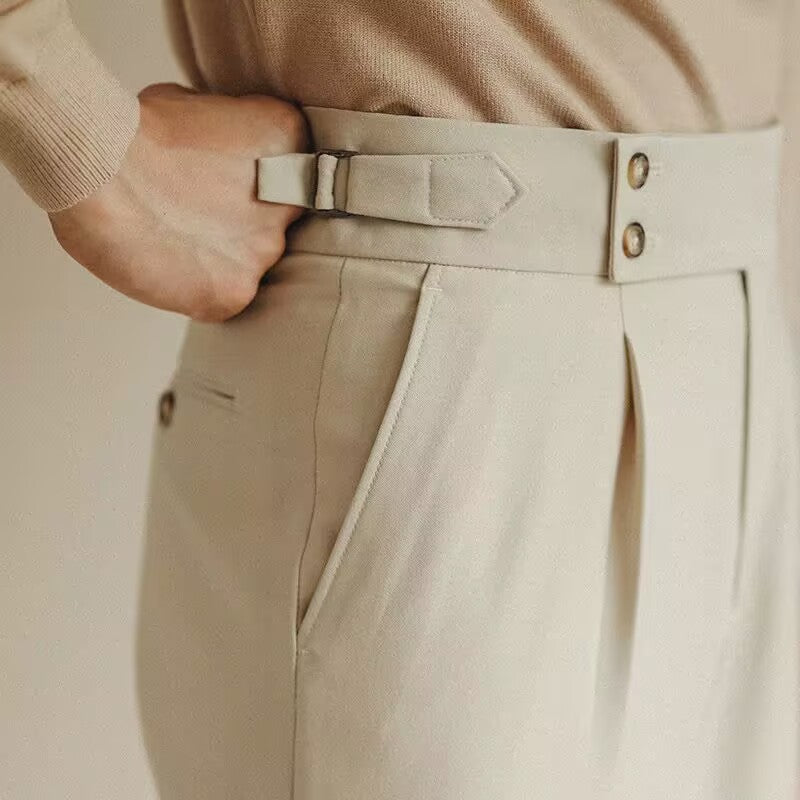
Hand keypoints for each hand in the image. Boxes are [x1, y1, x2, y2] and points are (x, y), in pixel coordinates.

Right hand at [48, 82, 309, 320]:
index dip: (253, 182)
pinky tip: (168, 265)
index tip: (223, 181)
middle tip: (193, 213)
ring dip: (218, 256)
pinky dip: (197, 288)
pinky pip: (223, 298)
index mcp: (289, 144)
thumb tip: (226, 157)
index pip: (292, 174)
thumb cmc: (136, 133)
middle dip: (239, 222)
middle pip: (274, 224)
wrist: (99, 172)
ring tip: (173, 237)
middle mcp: (290, 203)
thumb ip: (228, 139)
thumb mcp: (199, 110)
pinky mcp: (235, 292)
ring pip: (249, 263)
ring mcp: (264, 252)